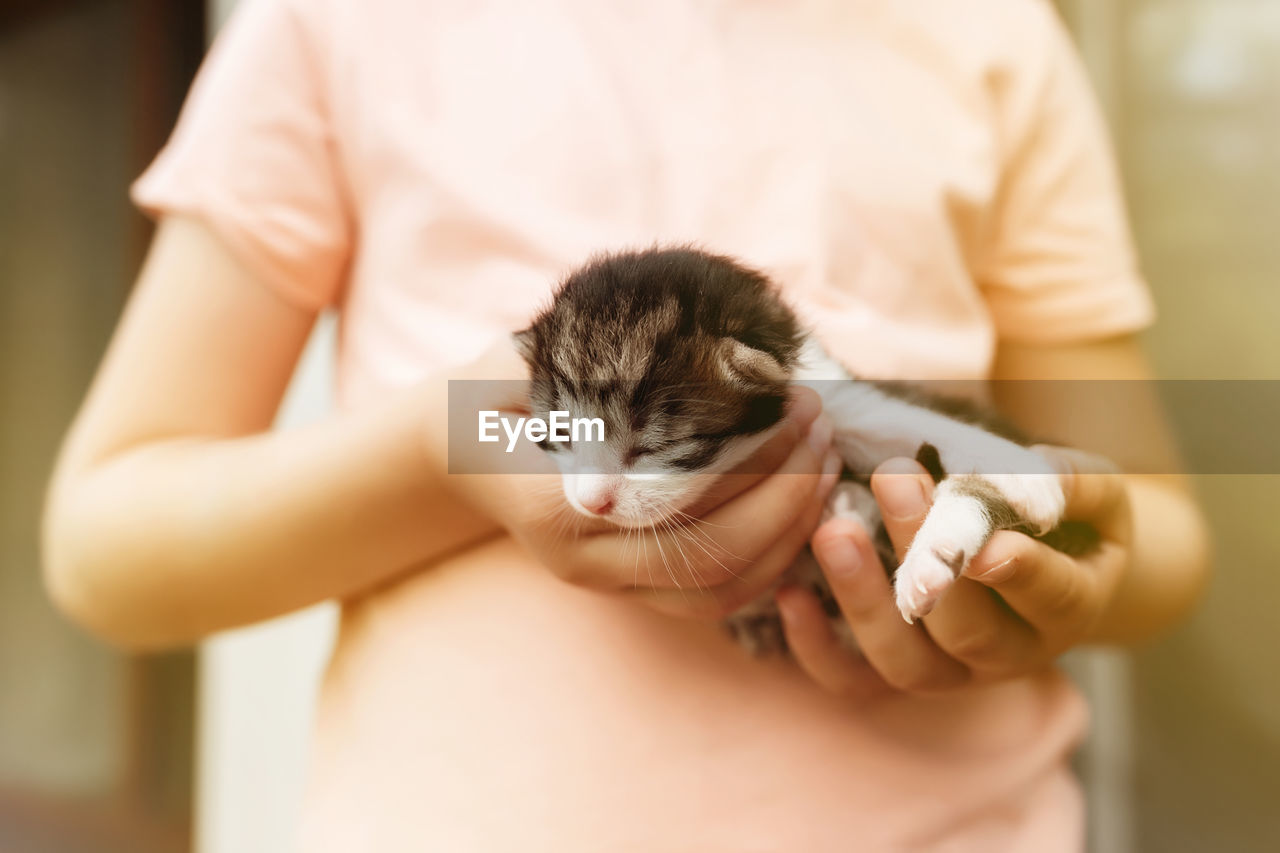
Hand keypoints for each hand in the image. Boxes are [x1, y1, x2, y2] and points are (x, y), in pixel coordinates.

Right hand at [450, 340, 843, 619]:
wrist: (453, 453)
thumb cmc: (488, 396)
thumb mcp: (514, 362)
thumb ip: (576, 357)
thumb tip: (674, 336)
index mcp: (556, 507)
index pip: (679, 503)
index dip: (752, 461)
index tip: (794, 404)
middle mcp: (584, 563)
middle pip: (715, 558)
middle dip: (787, 497)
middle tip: (820, 428)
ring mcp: (607, 584)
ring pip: (722, 591)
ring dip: (789, 533)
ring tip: (825, 462)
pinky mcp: (629, 589)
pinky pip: (714, 598)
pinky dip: (770, 560)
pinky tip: (800, 505)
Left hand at [775, 447, 1130, 698]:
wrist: (1049, 564)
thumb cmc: (1071, 520)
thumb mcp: (1095, 495)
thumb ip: (1071, 482)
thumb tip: (1029, 473)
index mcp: (1067, 608)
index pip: (1048, 596)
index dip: (1019, 572)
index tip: (985, 541)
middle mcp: (1009, 654)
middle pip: (967, 629)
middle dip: (927, 559)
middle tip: (893, 480)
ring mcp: (950, 673)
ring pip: (905, 663)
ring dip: (864, 600)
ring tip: (833, 531)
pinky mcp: (897, 673)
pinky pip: (852, 679)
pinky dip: (816, 645)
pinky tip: (789, 592)